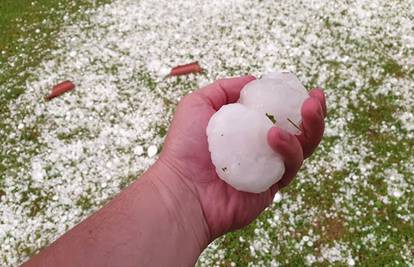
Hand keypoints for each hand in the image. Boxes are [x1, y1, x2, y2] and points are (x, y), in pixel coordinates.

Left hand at [157, 76, 325, 240]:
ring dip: (309, 127)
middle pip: (298, 131)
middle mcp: (260, 148)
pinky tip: (274, 135)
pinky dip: (288, 148)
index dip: (292, 100)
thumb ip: (226, 89)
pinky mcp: (271, 187)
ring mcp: (267, 168)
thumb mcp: (198, 104)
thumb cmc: (186, 146)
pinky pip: (290, 167)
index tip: (303, 87)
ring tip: (307, 109)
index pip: (277, 114)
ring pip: (301, 148)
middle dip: (313, 114)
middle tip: (316, 99)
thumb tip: (254, 81)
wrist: (182, 188)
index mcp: (247, 129)